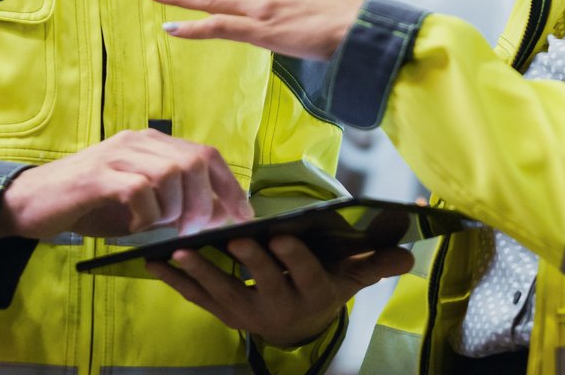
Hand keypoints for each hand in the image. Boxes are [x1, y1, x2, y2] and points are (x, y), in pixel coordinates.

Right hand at [0, 128, 252, 240]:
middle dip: (205, 201)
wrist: (28, 203)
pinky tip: (135, 225)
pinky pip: (139, 189)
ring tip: (160, 226)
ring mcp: (118, 155)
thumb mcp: (137, 200)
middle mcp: (138, 141)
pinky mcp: (98, 175)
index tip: (243, 216)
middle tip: (196, 230)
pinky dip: (146, 213)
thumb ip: (172, 200)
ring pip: (171, 173)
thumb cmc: (88, 205)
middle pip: (194, 161)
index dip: (229, 186)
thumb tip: (216, 217)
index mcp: (152, 143)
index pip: (206, 154)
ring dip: (174, 208)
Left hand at [147, 233, 413, 344]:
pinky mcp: (224, 313)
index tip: (280, 236)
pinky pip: (198, 299)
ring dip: (200, 273)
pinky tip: (154, 265)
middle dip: (247, 261)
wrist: (300, 328)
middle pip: (263, 283)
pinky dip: (176, 282)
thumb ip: (377, 262)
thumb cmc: (327, 287)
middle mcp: (280, 307)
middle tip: (232, 238)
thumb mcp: (354, 277)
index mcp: (314, 293)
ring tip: (179, 253)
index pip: (305, 274)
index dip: (292, 257)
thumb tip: (410, 251)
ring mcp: (249, 313)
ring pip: (223, 293)